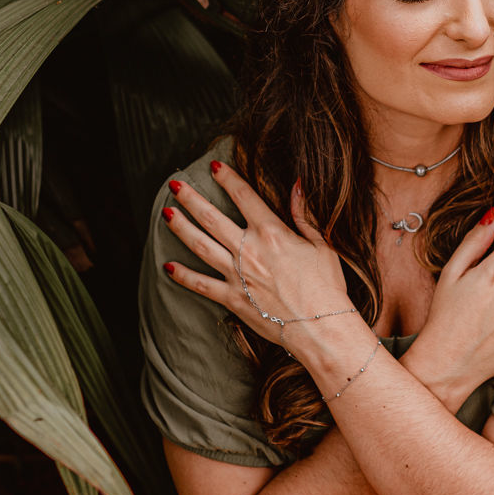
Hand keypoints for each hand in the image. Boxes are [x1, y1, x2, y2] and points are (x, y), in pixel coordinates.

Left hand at [160, 161, 355, 347]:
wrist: (320, 328)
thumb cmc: (327, 287)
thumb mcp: (322, 244)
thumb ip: (304, 214)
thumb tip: (298, 184)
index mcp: (272, 232)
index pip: (243, 196)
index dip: (227, 178)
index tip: (214, 166)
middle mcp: (249, 250)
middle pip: (211, 217)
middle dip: (191, 198)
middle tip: (175, 184)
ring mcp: (237, 275)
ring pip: (200, 245)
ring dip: (180, 228)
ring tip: (166, 214)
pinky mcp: (232, 299)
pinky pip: (201, 285)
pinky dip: (184, 276)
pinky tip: (168, 267)